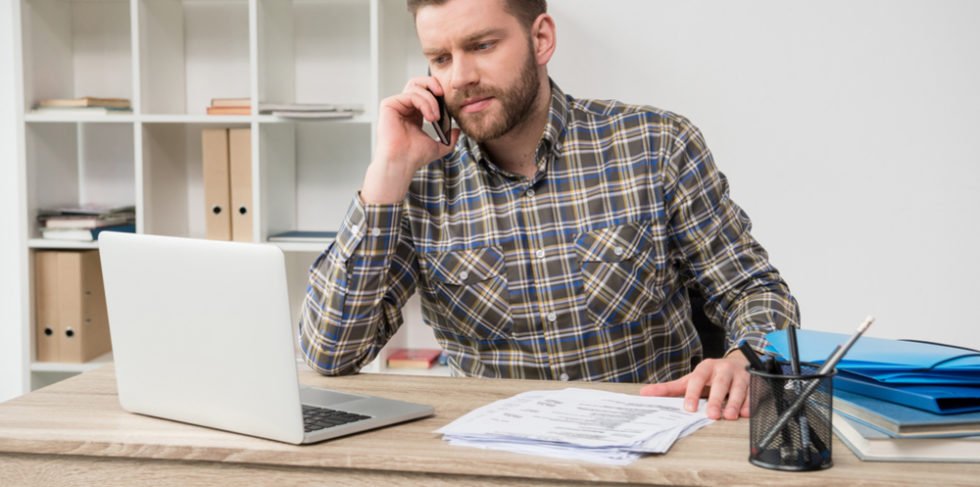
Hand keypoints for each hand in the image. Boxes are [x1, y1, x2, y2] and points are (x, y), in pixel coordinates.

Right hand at [361, 76, 460, 203]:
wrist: (403, 163)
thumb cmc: (415, 157)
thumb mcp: (438, 147)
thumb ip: (449, 139)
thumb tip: (458, 131)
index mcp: (413, 114)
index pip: (425, 92)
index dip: (436, 91)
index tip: (447, 100)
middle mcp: (403, 107)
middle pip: (417, 83)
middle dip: (432, 84)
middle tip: (442, 94)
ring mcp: (396, 105)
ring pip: (416, 88)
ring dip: (430, 100)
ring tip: (435, 117)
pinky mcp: (389, 105)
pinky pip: (410, 95)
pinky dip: (424, 103)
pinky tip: (429, 117)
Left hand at [639, 353, 750, 419]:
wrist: (738, 362)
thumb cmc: (710, 376)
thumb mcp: (690, 379)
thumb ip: (670, 388)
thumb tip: (644, 393)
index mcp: (706, 367)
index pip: (697, 379)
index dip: (693, 393)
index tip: (689, 408)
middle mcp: (723, 370)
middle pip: (720, 383)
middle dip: (716, 399)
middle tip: (712, 415)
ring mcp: (739, 376)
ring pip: (738, 388)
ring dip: (734, 402)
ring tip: (730, 416)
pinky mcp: (753, 383)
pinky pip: (752, 393)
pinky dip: (749, 403)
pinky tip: (745, 413)